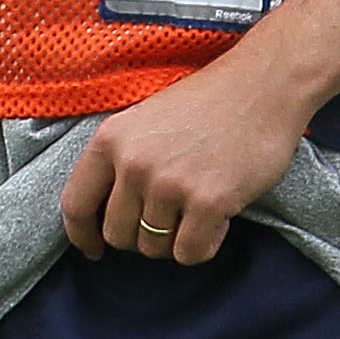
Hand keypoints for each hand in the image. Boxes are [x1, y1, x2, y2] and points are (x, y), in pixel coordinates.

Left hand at [60, 59, 311, 264]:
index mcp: (110, 140)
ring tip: (199, 209)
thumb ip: (121, 160)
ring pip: (154, 248)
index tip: (95, 249)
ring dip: (176, 239)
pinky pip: (190, 253)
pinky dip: (205, 245)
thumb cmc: (208, 102)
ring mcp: (170, 184)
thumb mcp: (144, 120)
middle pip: (118, 235)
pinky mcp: (208, 202)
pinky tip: (220, 218)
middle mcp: (133, 164)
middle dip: (142, 237)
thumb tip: (108, 214)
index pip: (75, 205)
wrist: (264, 84)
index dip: (82, 235)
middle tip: (171, 218)